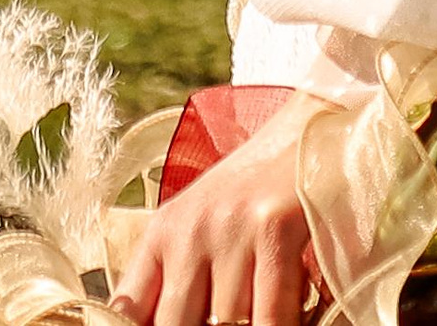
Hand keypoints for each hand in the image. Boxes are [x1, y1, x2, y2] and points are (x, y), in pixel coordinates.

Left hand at [110, 103, 319, 325]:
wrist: (311, 130)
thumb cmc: (257, 192)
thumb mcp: (202, 226)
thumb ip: (177, 280)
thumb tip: (164, 322)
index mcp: (162, 233)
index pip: (125, 311)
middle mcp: (188, 230)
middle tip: (222, 325)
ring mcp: (229, 228)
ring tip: (256, 316)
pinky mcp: (274, 227)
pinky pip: (269, 317)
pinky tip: (293, 322)